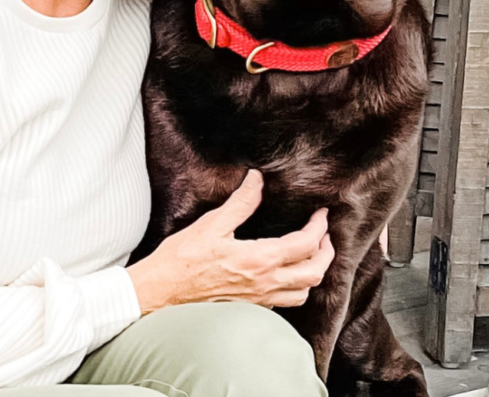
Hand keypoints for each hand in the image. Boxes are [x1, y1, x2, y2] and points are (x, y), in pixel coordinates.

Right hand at [127, 169, 334, 312]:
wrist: (162, 292)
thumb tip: (257, 180)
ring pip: (303, 293)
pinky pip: (285, 303)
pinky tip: (286, 274)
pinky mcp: (249, 307)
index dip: (319, 227)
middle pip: (314, 273)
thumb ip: (241, 202)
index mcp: (258, 260)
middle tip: (324, 233)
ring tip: (310, 254)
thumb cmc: (183, 258)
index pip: (304, 244)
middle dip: (326, 252)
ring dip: (314, 272)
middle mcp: (264, 284)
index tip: (321, 213)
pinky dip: (296, 287)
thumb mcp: (212, 223)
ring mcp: (258, 300)